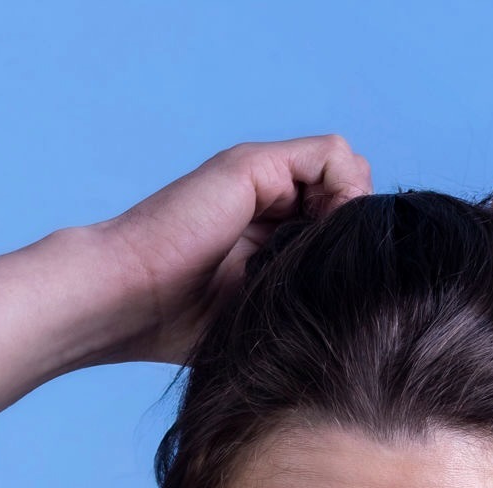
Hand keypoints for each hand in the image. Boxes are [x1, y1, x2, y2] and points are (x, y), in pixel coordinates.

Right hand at [90, 136, 372, 366]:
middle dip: (359, 231)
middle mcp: (266, 200)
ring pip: (346, 169)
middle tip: (344, 272)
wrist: (127, 302)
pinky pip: (331, 154)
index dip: (354, 249)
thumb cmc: (179, 327)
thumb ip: (303, 299)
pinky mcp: (255, 167)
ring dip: (355, 209)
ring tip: (333, 253)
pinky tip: (329, 230)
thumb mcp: (261, 317)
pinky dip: (347, 186)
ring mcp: (261, 179)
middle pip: (348, 193)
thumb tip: (365, 306)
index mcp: (265, 235)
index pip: (338, 221)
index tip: (349, 288)